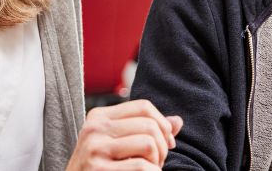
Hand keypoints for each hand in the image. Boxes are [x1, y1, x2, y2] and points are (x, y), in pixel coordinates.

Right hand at [67, 99, 183, 169]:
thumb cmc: (99, 169)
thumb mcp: (118, 145)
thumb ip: (145, 131)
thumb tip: (177, 122)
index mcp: (98, 117)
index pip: (144, 107)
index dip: (163, 125)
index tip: (167, 144)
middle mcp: (94, 129)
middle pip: (149, 125)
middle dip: (162, 147)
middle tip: (157, 163)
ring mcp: (95, 149)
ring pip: (148, 143)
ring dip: (157, 162)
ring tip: (150, 170)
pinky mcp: (99, 170)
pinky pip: (142, 167)